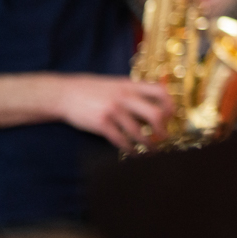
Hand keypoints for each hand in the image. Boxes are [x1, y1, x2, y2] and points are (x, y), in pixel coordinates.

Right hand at [50, 74, 171, 149]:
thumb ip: (133, 92)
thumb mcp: (116, 84)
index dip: (170, 105)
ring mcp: (113, 110)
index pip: (160, 92)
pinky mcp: (101, 123)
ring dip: (148, 144)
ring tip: (153, 151)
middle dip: (163, 129)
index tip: (171, 116)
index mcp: (131, 85)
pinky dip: (130, 149)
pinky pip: (121, 140)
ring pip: (138, 132)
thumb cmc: (93, 90)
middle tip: (165, 138)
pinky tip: (134, 153)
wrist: (65, 93)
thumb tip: (153, 106)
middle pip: (154, 114)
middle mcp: (125, 97)